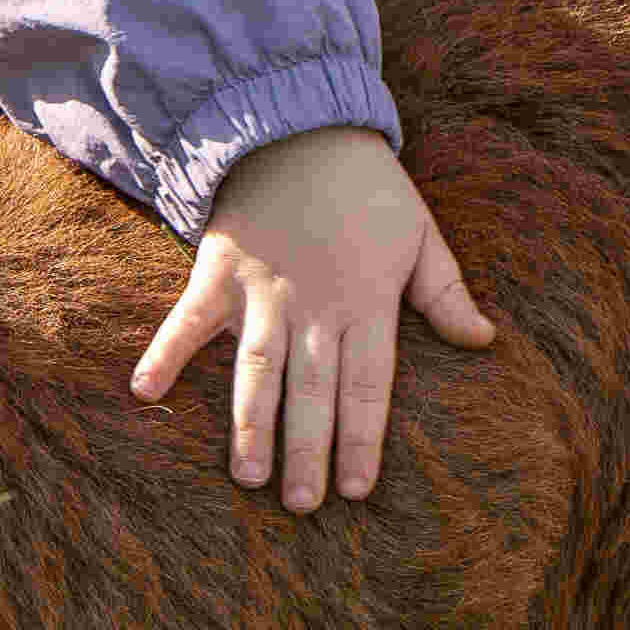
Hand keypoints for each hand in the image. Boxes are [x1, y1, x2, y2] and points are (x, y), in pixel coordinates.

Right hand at [129, 126, 494, 510]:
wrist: (302, 123)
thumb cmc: (367, 186)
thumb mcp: (421, 233)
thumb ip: (445, 294)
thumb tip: (485, 342)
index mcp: (367, 300)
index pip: (369, 385)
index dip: (363, 439)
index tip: (358, 490)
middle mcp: (314, 305)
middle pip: (312, 391)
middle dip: (308, 451)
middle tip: (301, 506)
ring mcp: (262, 291)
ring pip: (257, 370)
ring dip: (251, 424)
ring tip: (248, 477)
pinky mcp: (218, 271)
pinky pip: (187, 319)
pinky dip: (165, 352)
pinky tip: (144, 392)